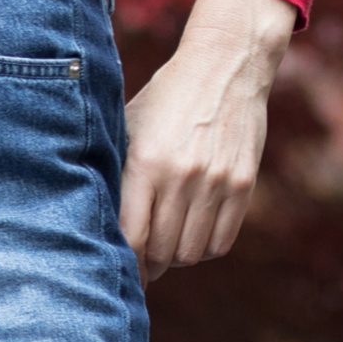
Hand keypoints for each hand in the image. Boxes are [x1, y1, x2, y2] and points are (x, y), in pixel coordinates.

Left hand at [118, 0, 297, 281]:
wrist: (224, 66)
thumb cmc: (164, 100)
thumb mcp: (128, 129)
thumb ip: (117, 175)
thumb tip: (99, 228)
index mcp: (145, 163)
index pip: (132, 236)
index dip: (124, 264)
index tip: (119, 275)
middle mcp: (181, 176)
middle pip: (163, 251)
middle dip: (150, 265)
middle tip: (144, 264)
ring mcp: (215, 182)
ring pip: (192, 252)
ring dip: (178, 257)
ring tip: (169, 246)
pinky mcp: (243, 183)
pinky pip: (222, 241)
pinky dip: (206, 248)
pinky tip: (195, 234)